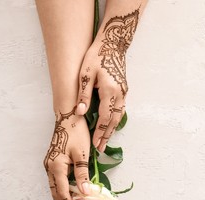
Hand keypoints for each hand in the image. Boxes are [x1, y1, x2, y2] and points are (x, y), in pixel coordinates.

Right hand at [43, 108, 90, 199]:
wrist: (68, 117)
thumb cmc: (76, 133)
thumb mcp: (82, 153)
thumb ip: (82, 173)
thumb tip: (85, 192)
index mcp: (57, 167)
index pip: (63, 193)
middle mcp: (50, 167)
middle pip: (56, 193)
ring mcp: (49, 164)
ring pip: (55, 188)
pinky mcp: (52, 162)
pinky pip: (56, 181)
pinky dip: (62, 190)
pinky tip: (68, 195)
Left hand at [75, 9, 139, 151]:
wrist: (114, 45)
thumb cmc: (97, 56)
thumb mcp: (85, 74)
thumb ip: (83, 94)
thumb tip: (80, 112)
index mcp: (109, 91)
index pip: (105, 117)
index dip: (100, 132)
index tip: (95, 144)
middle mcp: (120, 94)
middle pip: (114, 121)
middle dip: (107, 135)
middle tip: (101, 148)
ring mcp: (124, 93)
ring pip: (119, 116)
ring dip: (112, 129)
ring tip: (106, 140)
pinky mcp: (124, 90)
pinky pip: (121, 110)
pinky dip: (116, 120)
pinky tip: (111, 125)